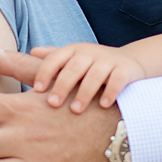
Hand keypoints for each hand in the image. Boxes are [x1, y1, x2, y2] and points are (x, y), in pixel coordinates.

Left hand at [28, 42, 146, 112]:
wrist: (129, 63)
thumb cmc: (91, 66)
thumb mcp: (71, 59)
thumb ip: (52, 59)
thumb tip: (31, 52)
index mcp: (73, 51)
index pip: (55, 58)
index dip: (45, 72)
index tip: (37, 90)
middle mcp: (89, 53)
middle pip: (73, 67)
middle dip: (63, 85)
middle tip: (53, 104)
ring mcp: (108, 60)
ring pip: (95, 74)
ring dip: (85, 92)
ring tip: (76, 110)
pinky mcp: (125, 69)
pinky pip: (117, 80)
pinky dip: (110, 92)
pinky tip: (103, 106)